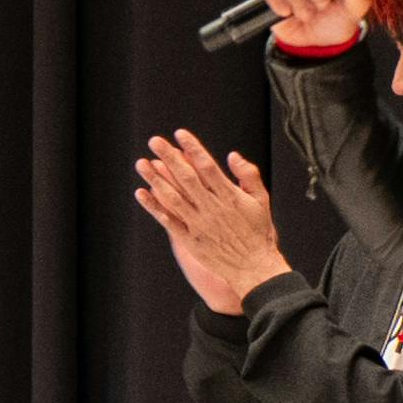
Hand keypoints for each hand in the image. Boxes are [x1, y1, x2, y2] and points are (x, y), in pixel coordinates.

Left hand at [132, 131, 289, 315]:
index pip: (207, 167)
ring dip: (155, 180)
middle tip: (154, 141)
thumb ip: (248, 176)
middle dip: (169, 158)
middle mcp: (211, 209)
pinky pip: (168, 221)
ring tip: (141, 163)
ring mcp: (198, 224)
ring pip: (172, 198)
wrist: (253, 268)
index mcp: (229, 196)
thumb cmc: (259, 232)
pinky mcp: (189, 240)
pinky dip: (153, 207)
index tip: (180, 134)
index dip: (193, 149)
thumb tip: (232, 155)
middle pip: (186, 178)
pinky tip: (141, 193)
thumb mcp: (261, 200)